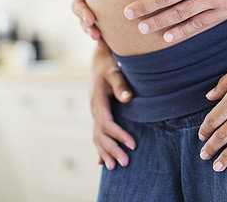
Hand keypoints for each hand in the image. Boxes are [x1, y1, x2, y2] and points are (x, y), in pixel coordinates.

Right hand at [70, 0, 105, 47]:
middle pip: (77, 5)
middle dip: (82, 12)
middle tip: (89, 18)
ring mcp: (88, 11)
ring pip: (84, 21)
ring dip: (88, 28)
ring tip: (95, 35)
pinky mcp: (97, 24)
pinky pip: (95, 32)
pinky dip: (99, 38)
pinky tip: (104, 44)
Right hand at [90, 46, 135, 168]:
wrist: (100, 59)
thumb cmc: (110, 63)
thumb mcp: (115, 70)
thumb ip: (121, 84)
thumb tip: (128, 99)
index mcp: (97, 100)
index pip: (107, 124)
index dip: (119, 135)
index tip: (133, 144)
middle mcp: (94, 108)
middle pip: (101, 134)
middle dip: (112, 149)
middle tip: (126, 163)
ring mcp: (95, 112)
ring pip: (97, 136)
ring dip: (104, 152)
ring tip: (113, 167)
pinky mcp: (98, 113)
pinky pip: (97, 133)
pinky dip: (99, 147)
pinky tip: (101, 160)